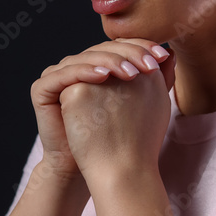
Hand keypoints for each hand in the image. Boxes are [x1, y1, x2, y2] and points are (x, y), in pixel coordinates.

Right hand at [30, 39, 173, 185]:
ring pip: (86, 59)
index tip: (163, 56)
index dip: (140, 48)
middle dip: (128, 54)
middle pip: (102, 49)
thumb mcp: (143, 102)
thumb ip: (156, 78)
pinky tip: (104, 78)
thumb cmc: (121, 137)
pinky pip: (65, 74)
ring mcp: (58, 75)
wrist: (96, 168)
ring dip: (110, 62)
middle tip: (149, 64)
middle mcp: (77, 65)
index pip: (119, 47)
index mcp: (97, 65)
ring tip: (131, 73)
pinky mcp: (42, 88)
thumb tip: (172, 52)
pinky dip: (85, 72)